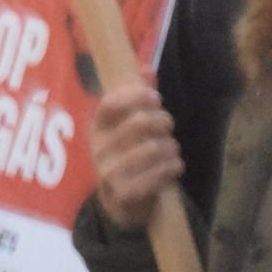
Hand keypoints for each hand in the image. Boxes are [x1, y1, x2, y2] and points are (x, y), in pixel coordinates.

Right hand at [89, 82, 182, 232]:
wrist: (123, 202)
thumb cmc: (129, 154)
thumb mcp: (129, 126)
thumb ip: (138, 98)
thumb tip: (146, 69)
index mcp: (97, 127)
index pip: (109, 104)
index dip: (135, 96)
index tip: (156, 98)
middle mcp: (98, 149)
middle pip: (138, 123)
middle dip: (162, 121)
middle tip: (169, 126)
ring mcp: (108, 173)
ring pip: (152, 149)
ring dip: (170, 147)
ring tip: (172, 149)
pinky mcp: (123, 194)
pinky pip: (157, 175)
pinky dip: (172, 167)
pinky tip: (174, 166)